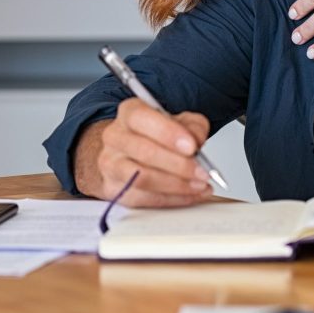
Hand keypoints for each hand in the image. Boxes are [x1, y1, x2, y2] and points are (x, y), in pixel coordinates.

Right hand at [72, 98, 213, 206]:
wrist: (129, 154)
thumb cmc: (155, 136)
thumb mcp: (179, 122)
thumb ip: (193, 127)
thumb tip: (197, 141)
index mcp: (130, 112)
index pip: (142, 118)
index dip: (167, 133)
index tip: (191, 146)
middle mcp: (115, 137)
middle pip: (144, 151)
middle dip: (179, 165)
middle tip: (202, 172)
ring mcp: (111, 164)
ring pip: (142, 178)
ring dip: (177, 185)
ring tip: (199, 185)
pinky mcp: (114, 189)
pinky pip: (143, 199)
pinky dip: (172, 199)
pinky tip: (189, 195)